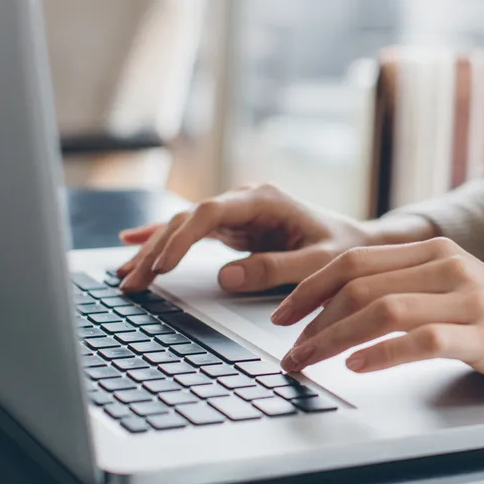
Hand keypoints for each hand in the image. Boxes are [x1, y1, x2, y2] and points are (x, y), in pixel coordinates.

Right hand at [116, 184, 386, 293]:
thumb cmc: (343, 251)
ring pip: (183, 226)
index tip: (162, 265)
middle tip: (133, 282)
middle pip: (188, 219)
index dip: (182, 237)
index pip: (210, 213)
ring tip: (125, 276)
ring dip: (153, 250)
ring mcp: (237, 213)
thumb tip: (226, 277)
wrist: (358, 244)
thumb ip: (276, 269)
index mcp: (264, 200)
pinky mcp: (233, 228)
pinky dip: (162, 239)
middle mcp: (245, 201)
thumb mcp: (317, 263)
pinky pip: (190, 232)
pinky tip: (131, 242)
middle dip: (157, 250)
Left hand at [271, 237, 483, 403]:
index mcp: (436, 251)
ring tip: (308, 362)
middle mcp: (449, 266)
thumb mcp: (458, 292)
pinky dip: (382, 353)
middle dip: (310, 317)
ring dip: (333, 339)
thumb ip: (410, 289)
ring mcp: (470, 299)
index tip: (281, 316)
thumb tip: (343, 309)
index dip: (309, 287)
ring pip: (382, 309)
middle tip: (287, 350)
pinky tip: (358, 367)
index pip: (354, 260)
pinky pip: (422, 340)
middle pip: (359, 282)